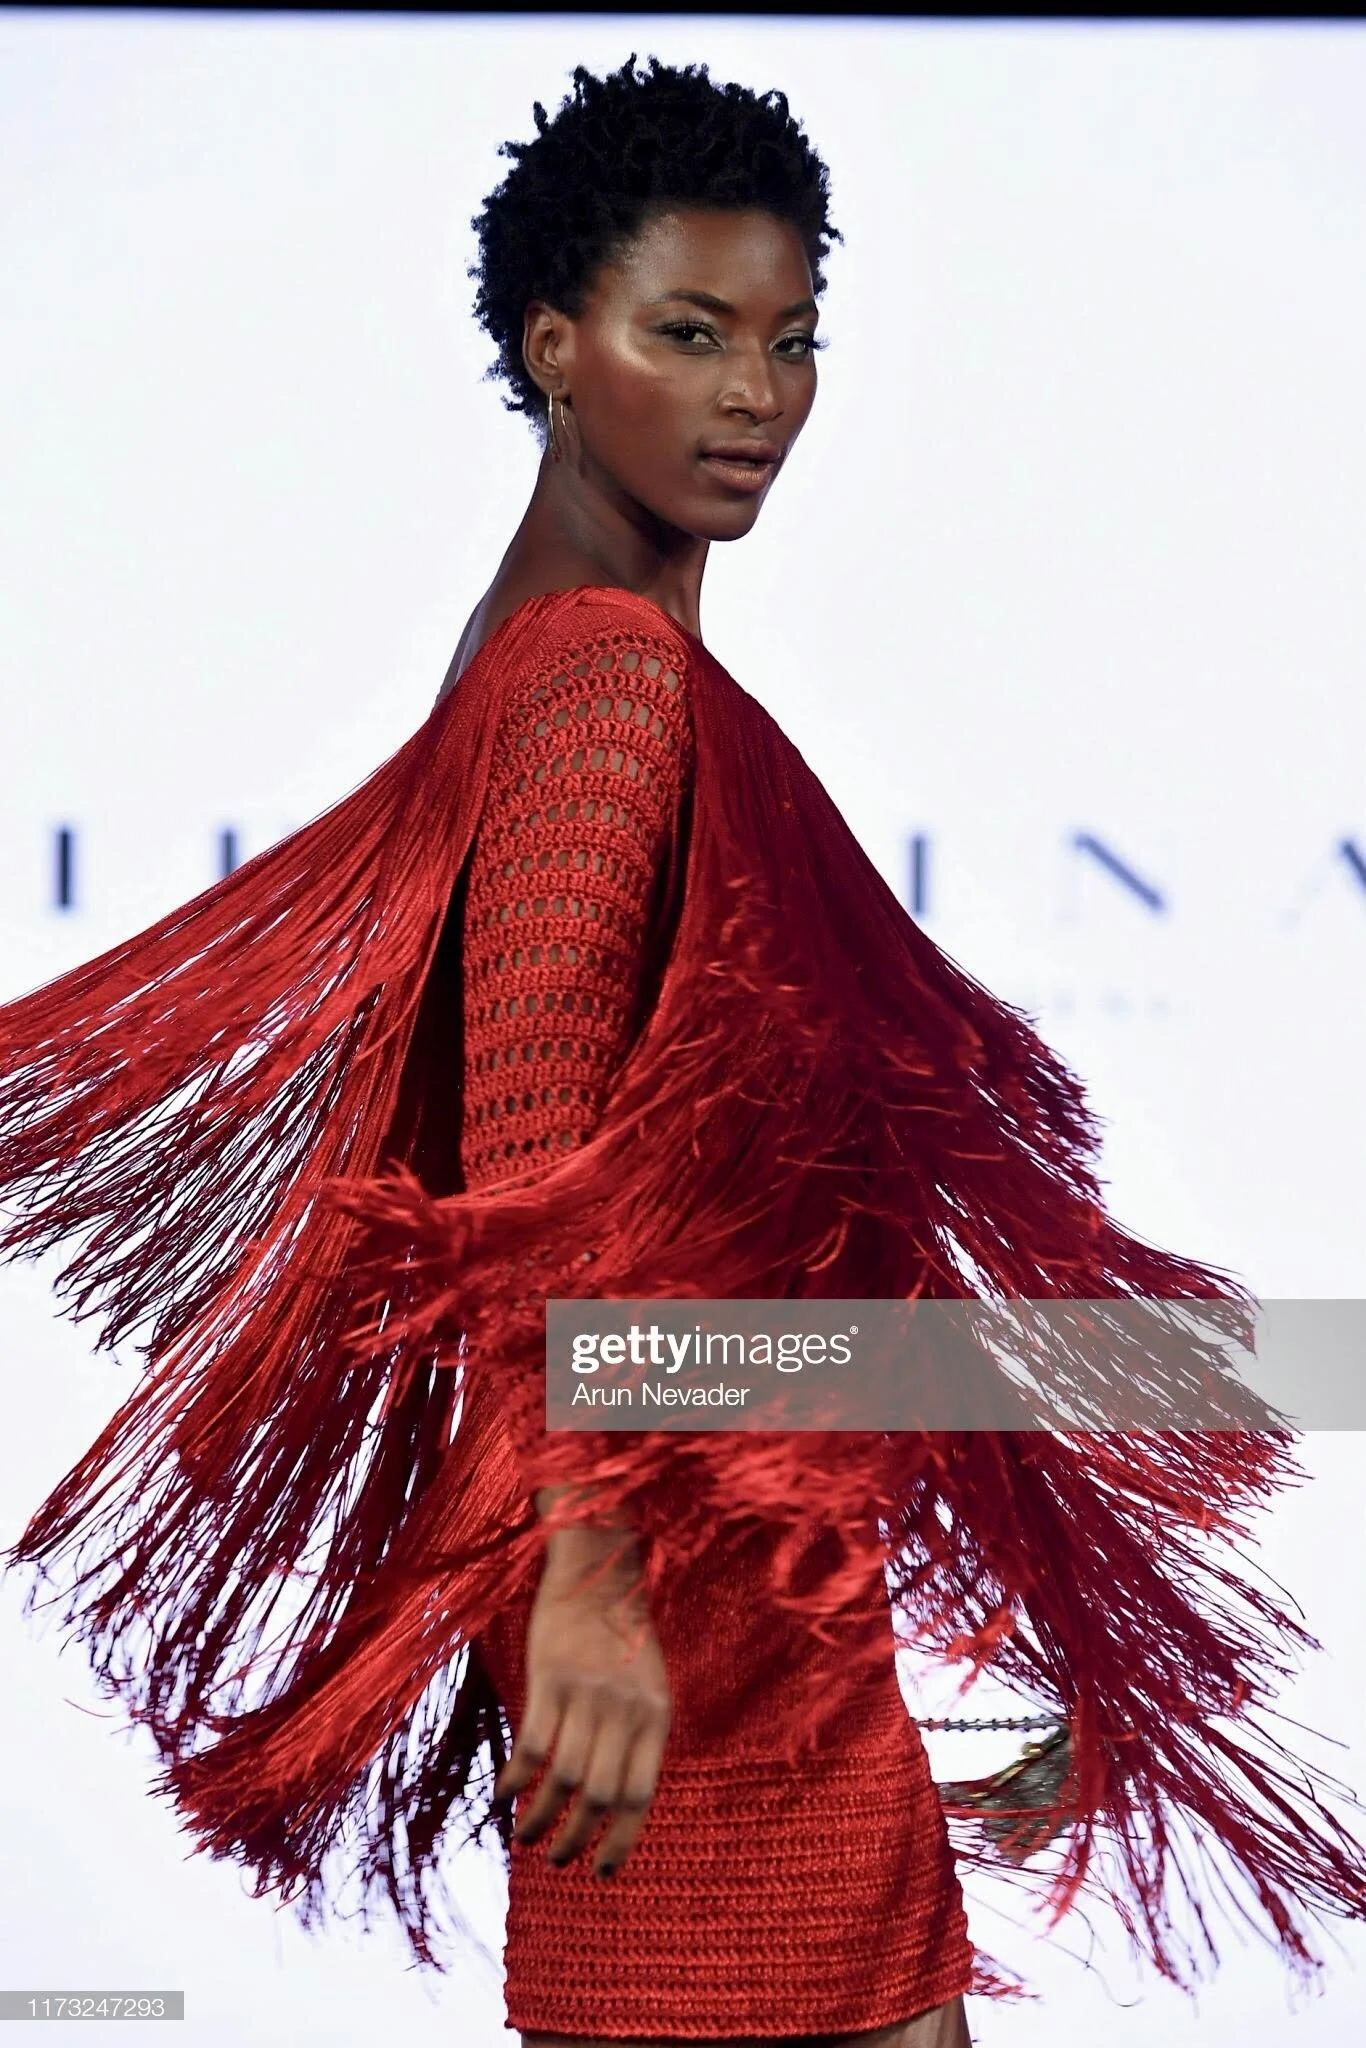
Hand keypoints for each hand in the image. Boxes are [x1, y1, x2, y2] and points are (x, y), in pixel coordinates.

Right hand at [493, 1522, 671, 1878]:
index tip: (603, 1872)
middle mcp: (626, 1709)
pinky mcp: (552, 1677)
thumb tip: (616, 1802)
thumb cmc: (620, 1633)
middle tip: (557, 1858)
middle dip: (577, 1838)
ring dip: (542, 1818)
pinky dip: (518, 1779)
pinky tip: (505, 1795)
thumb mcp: (647, 1684)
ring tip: (527, 1838)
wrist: (597, 1568)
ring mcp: (588, 1693)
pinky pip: (533, 1744)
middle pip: (600, 1795)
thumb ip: (637, 1735)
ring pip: (564, 1778)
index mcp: (657, 1715)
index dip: (622, 1841)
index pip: (641, 1795)